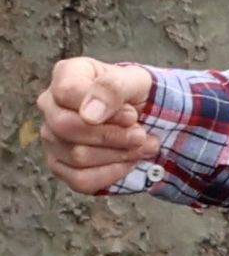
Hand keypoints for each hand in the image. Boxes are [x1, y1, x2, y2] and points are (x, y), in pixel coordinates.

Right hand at [36, 57, 159, 194]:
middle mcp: (50, 106)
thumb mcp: (137, 81)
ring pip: (76, 156)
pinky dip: (112, 174)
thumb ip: (114, 88)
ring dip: (119, 154)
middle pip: (66, 127)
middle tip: (141, 134)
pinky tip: (128, 161)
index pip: (66, 92)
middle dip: (112, 135)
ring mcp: (51, 137)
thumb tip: (89, 114)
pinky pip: (80, 180)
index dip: (102, 107)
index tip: (132, 115)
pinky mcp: (60, 164)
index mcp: (66, 75)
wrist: (151, 117)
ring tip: (143, 145)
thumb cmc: (139, 94)